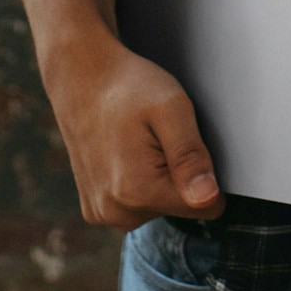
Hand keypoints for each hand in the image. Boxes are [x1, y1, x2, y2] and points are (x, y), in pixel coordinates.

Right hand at [42, 29, 224, 229]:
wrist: (82, 78)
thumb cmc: (128, 88)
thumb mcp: (172, 109)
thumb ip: (191, 156)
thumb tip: (207, 198)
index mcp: (139, 191)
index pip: (207, 206)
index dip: (205, 173)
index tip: (182, 144)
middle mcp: (116, 211)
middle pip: (179, 209)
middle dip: (178, 177)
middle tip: (157, 138)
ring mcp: (102, 212)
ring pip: (158, 209)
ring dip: (157, 181)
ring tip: (140, 144)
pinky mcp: (94, 209)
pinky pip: (135, 208)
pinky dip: (136, 185)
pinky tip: (125, 155)